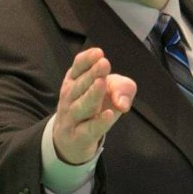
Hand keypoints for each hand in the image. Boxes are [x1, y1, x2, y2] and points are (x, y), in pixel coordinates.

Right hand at [53, 48, 136, 164]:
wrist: (71, 141)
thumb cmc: (92, 109)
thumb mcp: (109, 92)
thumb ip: (121, 88)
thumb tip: (123, 101)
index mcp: (74, 81)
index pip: (78, 67)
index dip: (87, 59)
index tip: (99, 52)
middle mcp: (69, 98)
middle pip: (80, 85)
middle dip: (92, 74)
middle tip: (104, 63)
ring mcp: (71, 118)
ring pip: (81, 106)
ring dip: (92, 94)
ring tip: (101, 83)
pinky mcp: (78, 138)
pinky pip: (88, 129)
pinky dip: (98, 122)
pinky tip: (109, 114)